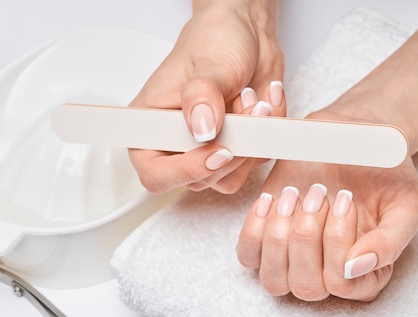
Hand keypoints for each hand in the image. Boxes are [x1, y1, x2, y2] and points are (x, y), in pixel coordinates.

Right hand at [129, 0, 284, 193]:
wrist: (245, 35)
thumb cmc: (213, 43)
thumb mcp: (208, 64)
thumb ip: (202, 97)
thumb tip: (202, 130)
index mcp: (151, 127)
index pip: (155, 173)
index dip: (186, 171)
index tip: (219, 151)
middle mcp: (174, 145)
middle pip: (198, 180)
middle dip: (230, 150)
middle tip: (247, 110)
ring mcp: (205, 151)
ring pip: (228, 178)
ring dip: (251, 143)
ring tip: (254, 101)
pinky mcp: (234, 151)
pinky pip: (254, 163)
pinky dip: (266, 135)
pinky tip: (263, 103)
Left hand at [236, 111, 417, 301]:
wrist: (354, 138)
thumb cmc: (384, 172)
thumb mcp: (407, 203)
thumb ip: (391, 241)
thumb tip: (356, 268)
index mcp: (367, 275)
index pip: (343, 285)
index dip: (338, 244)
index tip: (346, 198)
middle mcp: (328, 275)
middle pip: (306, 286)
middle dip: (307, 237)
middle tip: (320, 192)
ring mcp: (293, 260)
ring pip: (273, 279)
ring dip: (279, 236)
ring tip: (295, 194)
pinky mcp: (265, 240)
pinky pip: (248, 255)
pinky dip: (254, 229)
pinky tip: (272, 199)